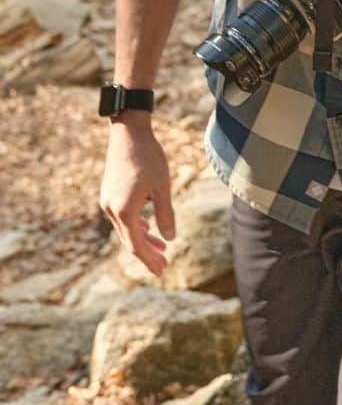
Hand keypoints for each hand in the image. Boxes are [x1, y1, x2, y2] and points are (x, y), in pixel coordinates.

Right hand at [99, 117, 174, 276]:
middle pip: (130, 240)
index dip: (149, 259)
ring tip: (162, 248)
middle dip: (147, 253)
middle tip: (164, 265)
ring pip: (126, 228)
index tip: (161, 272)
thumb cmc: (148, 157)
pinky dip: (136, 225)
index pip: (136, 244)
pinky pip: (122, 217)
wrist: (128, 133)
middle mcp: (111, 209)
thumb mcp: (162, 186)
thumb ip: (165, 213)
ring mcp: (108, 201)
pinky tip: (148, 227)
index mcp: (124, 211)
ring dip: (143, 238)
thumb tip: (170, 239)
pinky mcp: (109, 194)